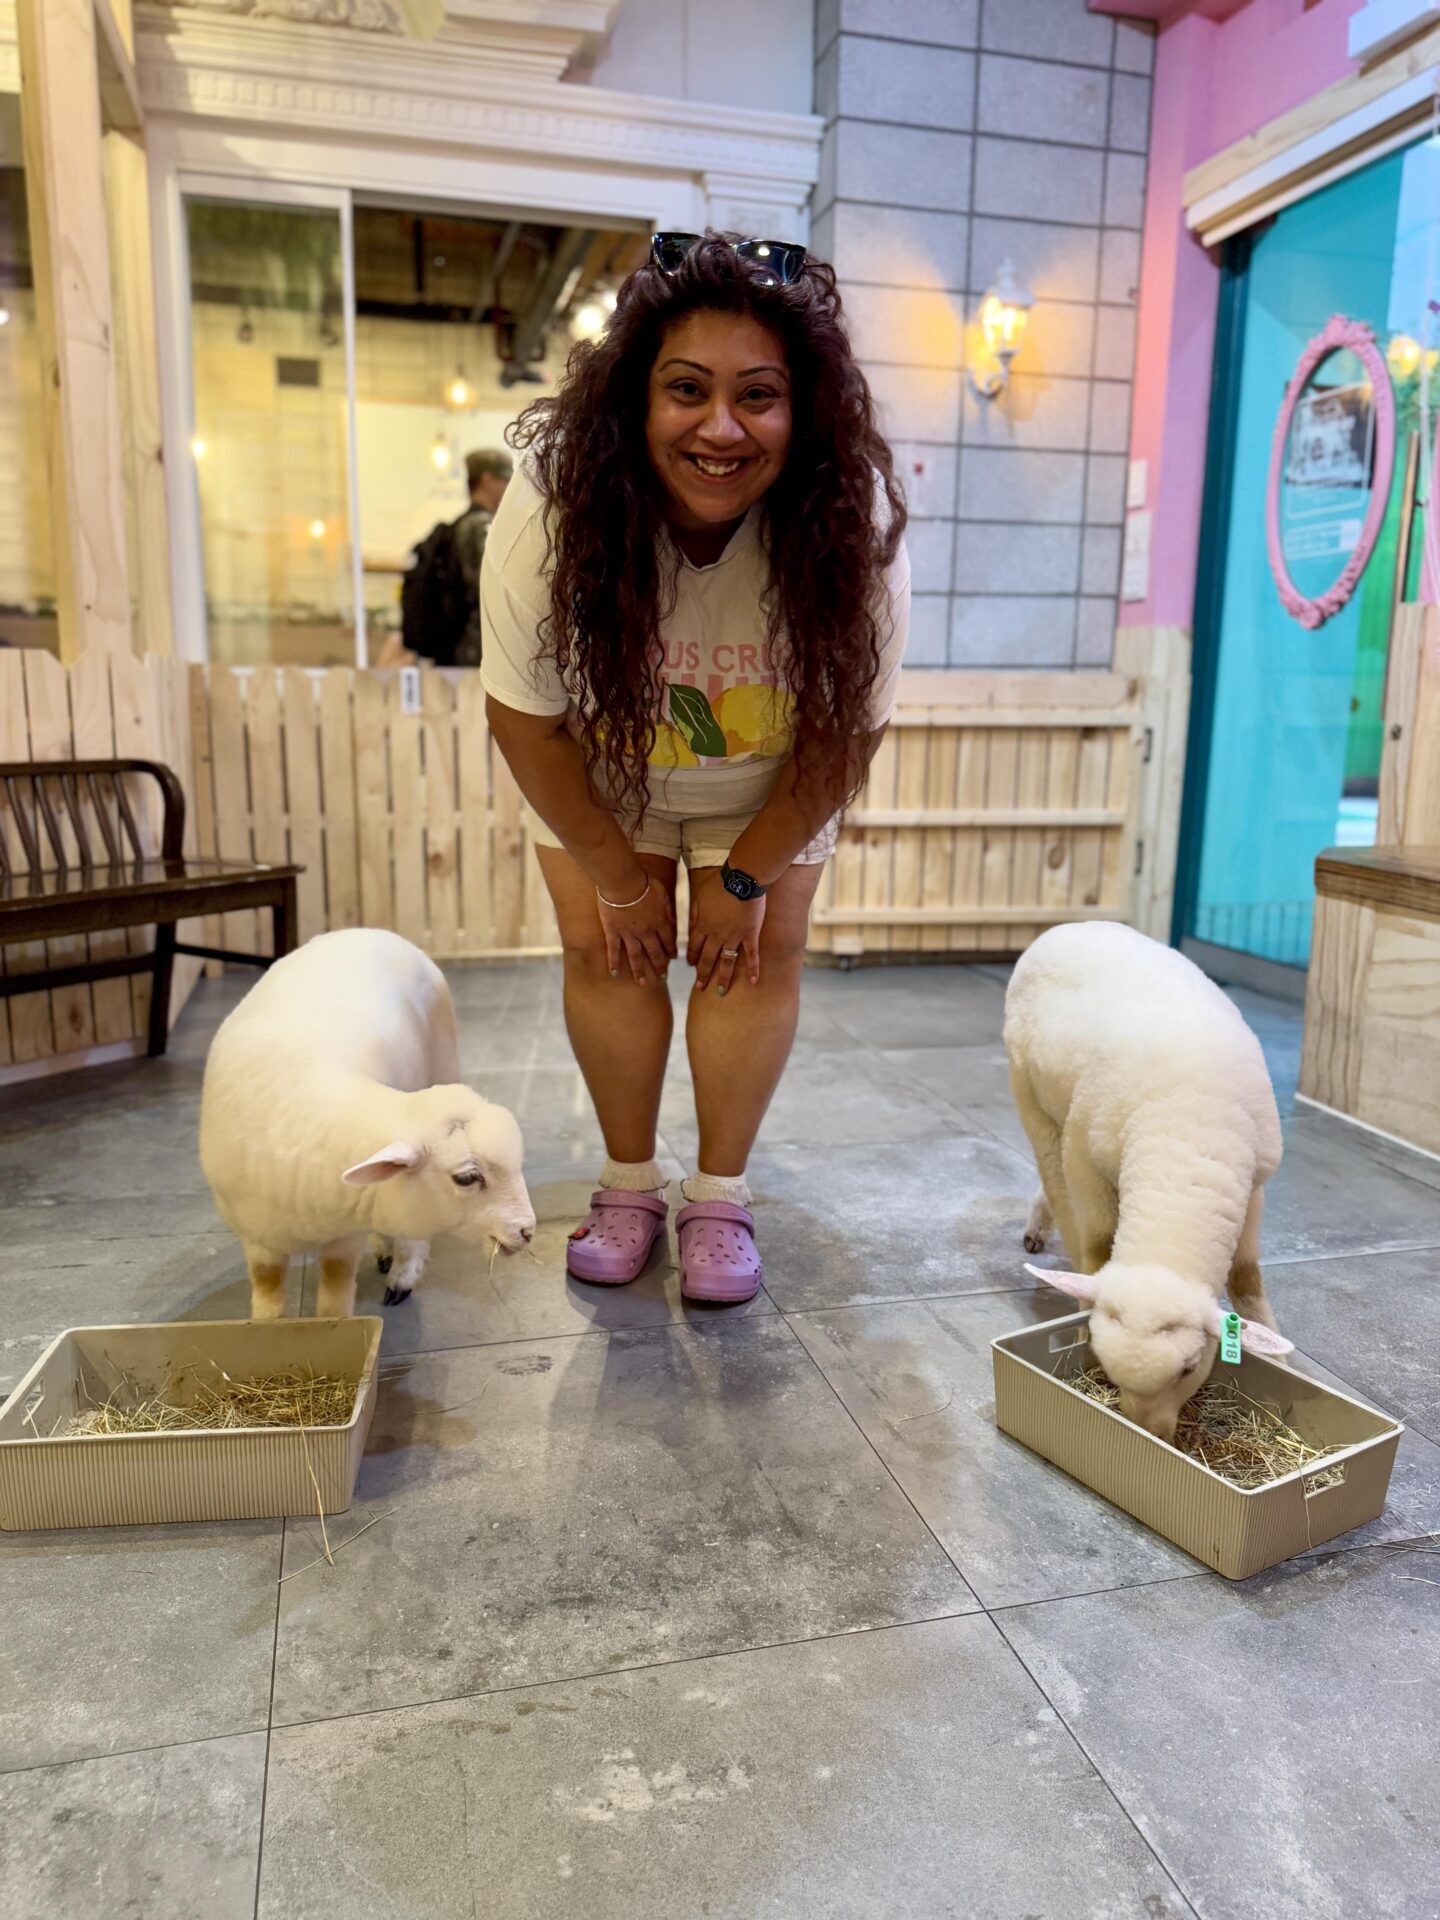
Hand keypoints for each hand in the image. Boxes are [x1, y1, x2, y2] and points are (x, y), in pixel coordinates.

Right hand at [595, 872, 675, 984]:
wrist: (622, 883)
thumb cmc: (643, 883)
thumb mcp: (662, 893)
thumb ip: (667, 909)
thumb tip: (673, 921)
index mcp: (659, 921)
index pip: (668, 940)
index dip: (672, 949)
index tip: (673, 958)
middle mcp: (646, 932)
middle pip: (655, 952)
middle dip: (660, 966)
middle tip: (663, 977)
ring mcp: (629, 934)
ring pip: (636, 956)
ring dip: (640, 971)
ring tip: (642, 984)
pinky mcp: (613, 932)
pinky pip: (614, 950)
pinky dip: (613, 963)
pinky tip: (614, 974)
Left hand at [688, 868, 764, 993]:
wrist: (741, 879)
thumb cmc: (719, 884)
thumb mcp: (699, 897)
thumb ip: (694, 913)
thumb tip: (689, 927)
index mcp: (703, 925)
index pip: (695, 946)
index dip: (693, 957)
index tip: (692, 967)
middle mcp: (716, 935)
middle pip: (707, 959)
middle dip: (703, 975)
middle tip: (700, 988)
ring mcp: (734, 937)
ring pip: (727, 962)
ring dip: (723, 978)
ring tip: (721, 992)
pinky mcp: (750, 935)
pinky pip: (751, 955)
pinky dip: (752, 969)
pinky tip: (752, 982)